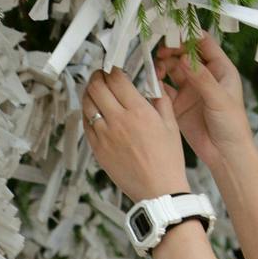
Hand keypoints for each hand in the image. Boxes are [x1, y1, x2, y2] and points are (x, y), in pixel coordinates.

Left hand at [80, 67, 188, 203]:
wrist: (158, 190)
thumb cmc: (167, 160)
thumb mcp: (171, 124)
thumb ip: (159, 100)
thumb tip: (150, 84)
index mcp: (138, 111)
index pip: (117, 78)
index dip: (113, 69)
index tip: (115, 68)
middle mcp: (118, 121)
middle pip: (96, 87)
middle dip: (97, 76)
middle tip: (101, 75)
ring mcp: (104, 135)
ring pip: (87, 104)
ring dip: (89, 93)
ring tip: (95, 90)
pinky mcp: (97, 149)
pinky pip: (86, 125)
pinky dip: (88, 113)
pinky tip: (94, 111)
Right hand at [154, 33, 254, 172]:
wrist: (225, 154)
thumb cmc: (232, 125)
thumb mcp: (219, 99)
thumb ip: (202, 78)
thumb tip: (185, 58)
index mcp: (220, 69)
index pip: (203, 43)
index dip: (189, 36)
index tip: (174, 33)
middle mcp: (204, 76)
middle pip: (184, 54)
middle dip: (172, 50)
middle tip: (161, 52)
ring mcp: (190, 89)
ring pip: (172, 69)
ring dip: (163, 66)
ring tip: (157, 70)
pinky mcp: (178, 104)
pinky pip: (165, 89)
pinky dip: (157, 85)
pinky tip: (154, 85)